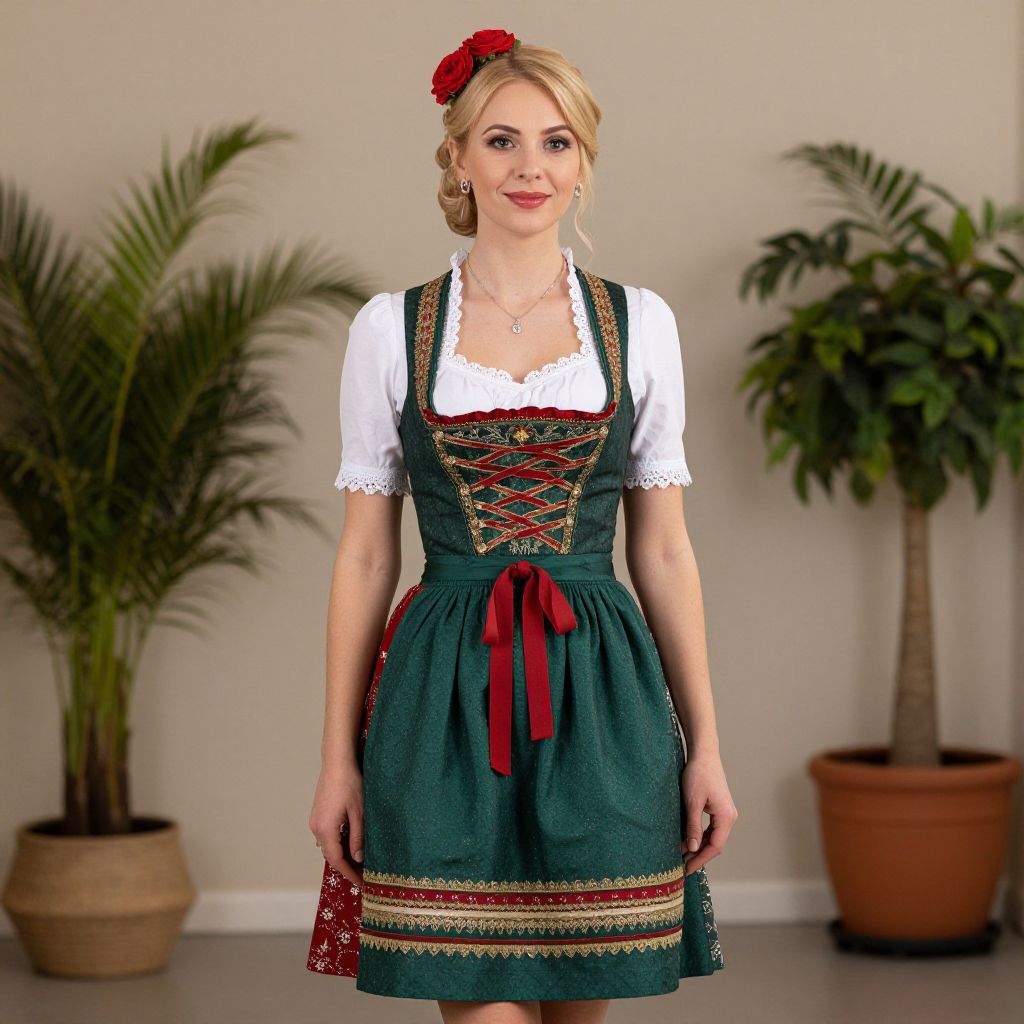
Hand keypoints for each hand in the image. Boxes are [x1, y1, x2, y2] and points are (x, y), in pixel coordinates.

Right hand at [308, 761, 364, 885]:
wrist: (337, 762)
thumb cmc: (350, 784)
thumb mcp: (359, 813)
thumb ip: (357, 837)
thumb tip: (358, 858)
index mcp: (325, 830)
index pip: (337, 861)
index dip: (349, 874)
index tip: (361, 883)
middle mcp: (316, 828)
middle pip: (331, 855)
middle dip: (346, 866)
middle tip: (363, 874)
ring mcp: (315, 821)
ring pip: (328, 845)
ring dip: (342, 854)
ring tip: (359, 860)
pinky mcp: (318, 814)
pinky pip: (326, 835)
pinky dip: (337, 843)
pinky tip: (350, 842)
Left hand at [680, 749, 737, 874]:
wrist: (704, 753)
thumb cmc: (698, 775)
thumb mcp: (692, 802)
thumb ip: (693, 826)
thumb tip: (692, 849)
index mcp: (726, 817)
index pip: (715, 846)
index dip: (700, 859)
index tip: (687, 869)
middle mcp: (729, 817)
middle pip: (715, 844)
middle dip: (699, 855)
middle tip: (682, 866)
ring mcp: (725, 812)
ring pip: (713, 836)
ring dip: (699, 846)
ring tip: (683, 856)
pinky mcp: (718, 807)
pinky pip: (711, 828)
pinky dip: (700, 836)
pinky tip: (688, 841)